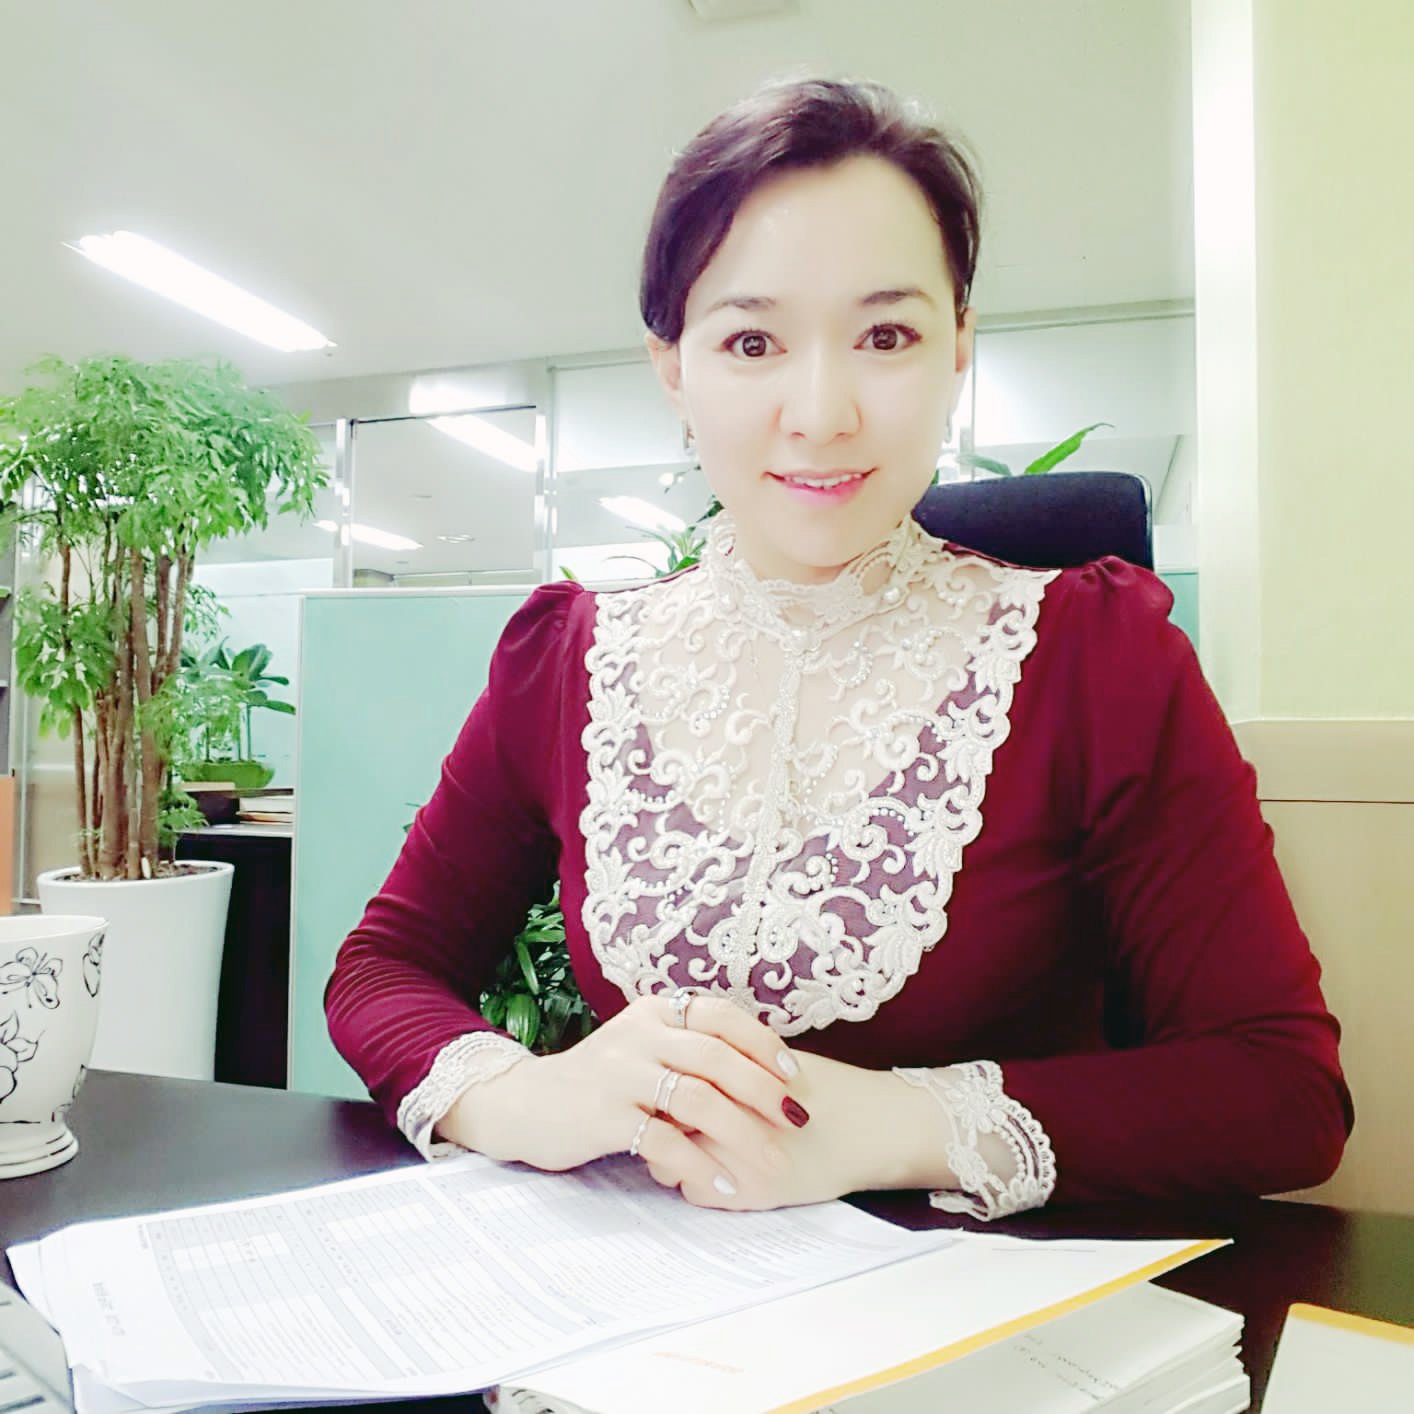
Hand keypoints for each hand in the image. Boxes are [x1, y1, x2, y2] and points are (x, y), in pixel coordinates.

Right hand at [438, 993, 805, 1180]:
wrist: (526, 1104)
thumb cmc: (600, 1081)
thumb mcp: (641, 1048)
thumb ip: (687, 1048)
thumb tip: (762, 1070)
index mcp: (654, 1011)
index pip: (720, 1015)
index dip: (762, 1042)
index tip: (793, 1074)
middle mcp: (638, 1034)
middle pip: (716, 1058)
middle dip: (763, 1091)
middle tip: (795, 1121)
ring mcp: (620, 1074)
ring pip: (697, 1100)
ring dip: (742, 1134)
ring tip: (771, 1162)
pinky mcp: (604, 1116)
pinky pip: (664, 1141)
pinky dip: (700, 1164)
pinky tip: (724, 1184)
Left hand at [643, 1051, 903, 1209]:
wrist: (872, 1128)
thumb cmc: (826, 1090)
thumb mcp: (769, 1064)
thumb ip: (724, 1067)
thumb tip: (679, 1072)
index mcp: (727, 1073)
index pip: (666, 1080)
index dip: (665, 1086)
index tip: (671, 1089)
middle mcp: (721, 1114)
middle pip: (659, 1120)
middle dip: (661, 1121)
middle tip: (674, 1120)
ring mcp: (729, 1156)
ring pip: (665, 1161)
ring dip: (673, 1155)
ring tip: (699, 1148)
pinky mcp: (743, 1194)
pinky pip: (691, 1190)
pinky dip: (697, 1182)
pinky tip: (720, 1171)